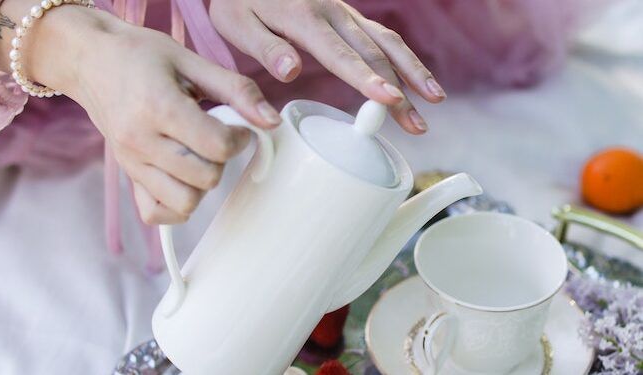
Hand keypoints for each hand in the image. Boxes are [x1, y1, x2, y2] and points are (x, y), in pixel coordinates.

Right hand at [0, 3, 280, 223]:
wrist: (89, 60)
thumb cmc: (139, 55)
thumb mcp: (190, 60)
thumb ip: (236, 90)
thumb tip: (271, 120)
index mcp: (159, 107)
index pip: (217, 146)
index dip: (241, 139)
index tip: (238, 127)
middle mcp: (140, 141)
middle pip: (204, 178)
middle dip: (222, 160)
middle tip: (216, 138)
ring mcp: (130, 163)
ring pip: (184, 203)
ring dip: (201, 184)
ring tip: (198, 156)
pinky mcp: (126, 175)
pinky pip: (155, 214)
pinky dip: (176, 205)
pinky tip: (183, 179)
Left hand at [209, 0, 445, 133]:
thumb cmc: (239, 1)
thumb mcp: (237, 23)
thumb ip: (266, 47)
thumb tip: (290, 71)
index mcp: (304, 18)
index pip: (341, 55)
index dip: (367, 79)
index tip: (391, 99)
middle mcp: (332, 13)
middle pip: (374, 53)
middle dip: (401, 89)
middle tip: (418, 123)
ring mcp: (344, 14)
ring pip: (387, 42)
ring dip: (413, 72)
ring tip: (435, 100)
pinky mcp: (348, 18)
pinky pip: (382, 36)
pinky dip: (403, 58)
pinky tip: (417, 79)